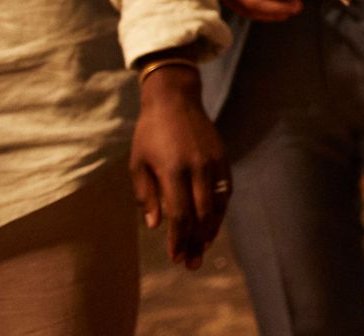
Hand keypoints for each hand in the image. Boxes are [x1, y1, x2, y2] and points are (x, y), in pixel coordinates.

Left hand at [129, 64, 229, 269]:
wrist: (175, 99)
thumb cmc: (149, 133)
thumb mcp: (137, 163)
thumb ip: (146, 194)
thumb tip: (156, 224)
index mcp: (173, 170)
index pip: (180, 214)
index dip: (178, 239)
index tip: (174, 257)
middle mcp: (197, 168)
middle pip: (201, 214)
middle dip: (196, 242)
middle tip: (191, 263)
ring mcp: (213, 162)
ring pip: (218, 204)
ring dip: (211, 229)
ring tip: (203, 248)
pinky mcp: (223, 157)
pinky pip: (226, 190)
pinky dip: (221, 210)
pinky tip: (213, 223)